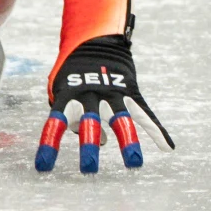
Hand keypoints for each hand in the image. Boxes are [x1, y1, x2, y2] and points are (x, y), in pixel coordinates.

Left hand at [34, 35, 172, 172]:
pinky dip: (157, 131)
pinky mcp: (129, 94)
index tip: (43, 167)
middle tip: (88, 169)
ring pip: (120, 120)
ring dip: (126, 141)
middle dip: (89, 145)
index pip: (55, 123)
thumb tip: (98, 142)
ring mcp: (111, 95)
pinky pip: (145, 114)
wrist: (95, 43)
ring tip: (134, 163)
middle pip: (90, 122)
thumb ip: (71, 118)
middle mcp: (89, 96)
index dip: (49, 144)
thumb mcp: (62, 91)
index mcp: (67, 97)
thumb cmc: (73, 76)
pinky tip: (167, 147)